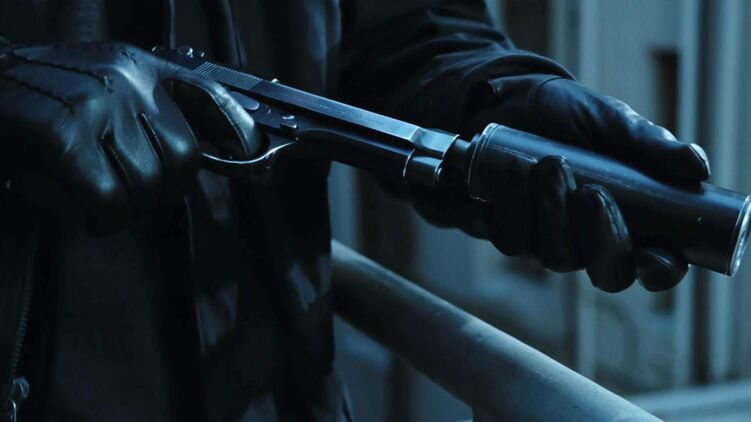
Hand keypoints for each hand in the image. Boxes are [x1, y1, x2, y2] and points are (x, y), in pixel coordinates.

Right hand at [0, 42, 260, 231]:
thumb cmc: (46, 97)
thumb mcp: (109, 82)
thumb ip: (158, 106)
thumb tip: (220, 145)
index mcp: (141, 66)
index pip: (211, 96)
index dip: (239, 130)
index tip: (253, 155)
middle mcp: (127, 80)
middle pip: (184, 157)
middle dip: (165, 189)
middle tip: (137, 194)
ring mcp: (97, 105)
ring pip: (148, 183)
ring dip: (129, 208)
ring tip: (105, 202)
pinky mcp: (63, 135)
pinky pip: (109, 197)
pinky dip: (103, 216)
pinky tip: (90, 212)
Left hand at [469, 75, 709, 291]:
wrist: (512, 101)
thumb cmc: (571, 116)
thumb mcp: (613, 123)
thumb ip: (652, 146)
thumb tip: (697, 166)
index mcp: (633, 222)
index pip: (656, 266)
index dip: (659, 271)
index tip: (654, 255)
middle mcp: (592, 243)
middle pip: (607, 273)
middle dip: (600, 237)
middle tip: (591, 193)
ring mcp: (549, 243)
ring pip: (555, 257)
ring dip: (552, 212)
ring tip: (549, 164)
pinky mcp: (509, 234)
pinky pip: (511, 239)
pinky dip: (513, 206)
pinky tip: (512, 173)